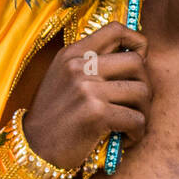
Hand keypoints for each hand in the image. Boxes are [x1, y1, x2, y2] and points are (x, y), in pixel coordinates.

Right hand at [21, 22, 151, 169]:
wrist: (33, 149)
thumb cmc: (53, 116)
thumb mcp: (63, 77)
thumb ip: (89, 64)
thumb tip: (135, 56)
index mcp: (71, 53)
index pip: (115, 30)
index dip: (137, 42)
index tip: (140, 61)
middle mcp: (79, 66)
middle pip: (137, 62)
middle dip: (145, 84)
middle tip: (137, 103)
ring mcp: (87, 89)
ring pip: (141, 91)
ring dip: (144, 111)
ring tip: (133, 122)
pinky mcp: (96, 114)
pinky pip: (136, 119)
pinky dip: (137, 132)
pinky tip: (126, 138)